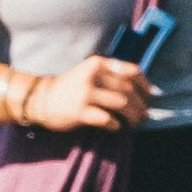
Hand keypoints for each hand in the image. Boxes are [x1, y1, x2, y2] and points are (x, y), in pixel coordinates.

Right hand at [19, 58, 149, 133]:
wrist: (41, 99)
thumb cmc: (71, 87)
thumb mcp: (90, 73)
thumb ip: (111, 75)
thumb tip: (141, 89)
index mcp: (98, 64)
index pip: (132, 71)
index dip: (145, 85)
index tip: (149, 96)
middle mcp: (93, 76)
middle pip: (128, 90)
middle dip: (140, 105)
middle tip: (144, 115)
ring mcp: (85, 93)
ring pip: (121, 104)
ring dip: (132, 116)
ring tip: (134, 123)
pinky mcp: (79, 111)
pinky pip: (106, 119)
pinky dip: (115, 125)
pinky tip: (116, 127)